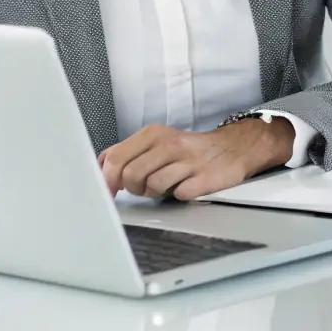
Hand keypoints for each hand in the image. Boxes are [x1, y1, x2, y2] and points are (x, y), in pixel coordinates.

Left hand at [99, 117, 295, 201]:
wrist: (232, 148)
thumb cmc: (188, 149)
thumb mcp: (156, 141)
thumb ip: (127, 152)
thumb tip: (99, 165)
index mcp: (153, 134)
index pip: (116, 157)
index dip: (106, 180)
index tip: (106, 193)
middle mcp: (169, 144)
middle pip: (130, 175)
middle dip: (132, 188)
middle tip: (143, 187)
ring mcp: (187, 161)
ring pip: (152, 186)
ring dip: (155, 193)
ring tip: (166, 186)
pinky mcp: (204, 178)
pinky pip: (178, 194)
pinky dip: (177, 196)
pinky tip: (183, 188)